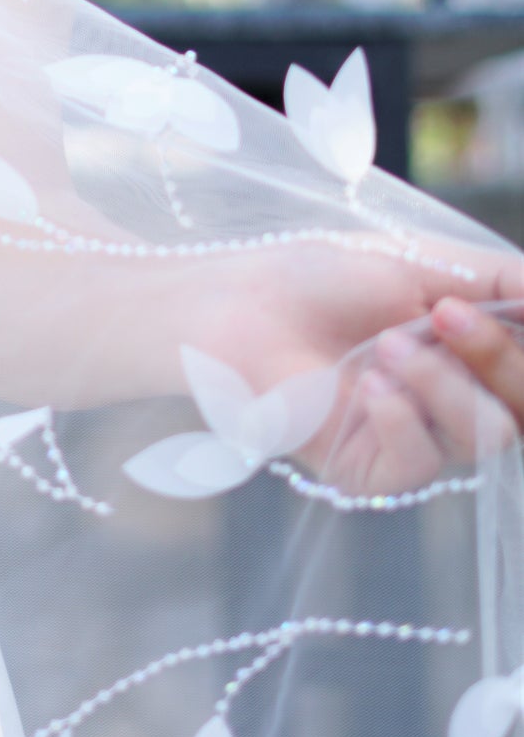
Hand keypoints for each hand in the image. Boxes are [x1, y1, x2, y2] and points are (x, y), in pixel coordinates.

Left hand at [207, 237, 523, 498]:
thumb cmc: (324, 277)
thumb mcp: (427, 262)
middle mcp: (455, 402)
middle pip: (523, 410)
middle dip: (498, 359)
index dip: (519, 349)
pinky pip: (420, 462)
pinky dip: (402, 416)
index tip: (473, 306)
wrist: (241, 303)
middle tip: (445, 315)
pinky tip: (367, 385)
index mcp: (472, 354)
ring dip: (439, 381)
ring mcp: (417, 440)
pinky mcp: (373, 473)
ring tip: (386, 343)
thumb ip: (505, 281)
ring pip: (483, 435)